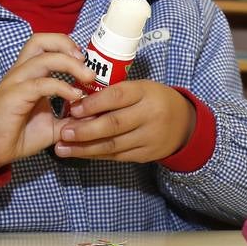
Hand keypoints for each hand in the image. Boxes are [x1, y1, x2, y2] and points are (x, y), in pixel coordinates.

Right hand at [0, 34, 94, 171]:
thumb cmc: (20, 134)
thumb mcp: (55, 125)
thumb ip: (74, 118)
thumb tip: (99, 114)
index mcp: (31, 74)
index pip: (47, 45)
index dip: (68, 46)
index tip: (88, 62)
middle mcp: (22, 73)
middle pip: (40, 41)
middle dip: (66, 45)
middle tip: (86, 62)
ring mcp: (16, 82)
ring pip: (43, 58)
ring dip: (70, 64)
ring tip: (88, 78)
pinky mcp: (13, 96)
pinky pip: (40, 84)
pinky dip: (61, 87)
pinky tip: (74, 96)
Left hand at [54, 80, 196, 163]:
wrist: (184, 124)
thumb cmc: (153, 100)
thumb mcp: (139, 89)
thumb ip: (113, 95)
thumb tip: (77, 106)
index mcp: (146, 93)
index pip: (117, 97)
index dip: (93, 104)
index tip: (72, 109)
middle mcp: (150, 115)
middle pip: (114, 125)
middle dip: (85, 130)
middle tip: (63, 132)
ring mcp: (149, 138)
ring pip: (113, 145)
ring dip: (85, 148)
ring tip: (62, 148)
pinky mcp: (146, 155)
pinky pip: (117, 156)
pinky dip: (96, 155)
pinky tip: (80, 153)